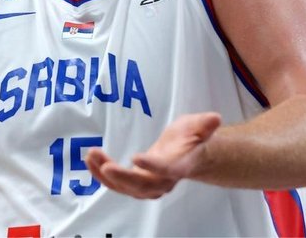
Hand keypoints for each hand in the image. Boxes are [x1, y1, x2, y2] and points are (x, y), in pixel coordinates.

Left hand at [85, 112, 220, 198]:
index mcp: (179, 166)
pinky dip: (102, 175)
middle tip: (105, 165)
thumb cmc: (191, 138)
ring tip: (91, 156)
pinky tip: (90, 161)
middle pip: (142, 186)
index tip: (136, 158)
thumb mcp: (198, 126)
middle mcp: (163, 181)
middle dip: (123, 177)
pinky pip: (117, 185)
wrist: (188, 155)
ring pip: (126, 188)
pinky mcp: (135, 184)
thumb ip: (204, 124)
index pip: (166, 170)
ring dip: (106, 175)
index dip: (152, 166)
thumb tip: (214, 117)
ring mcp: (148, 185)